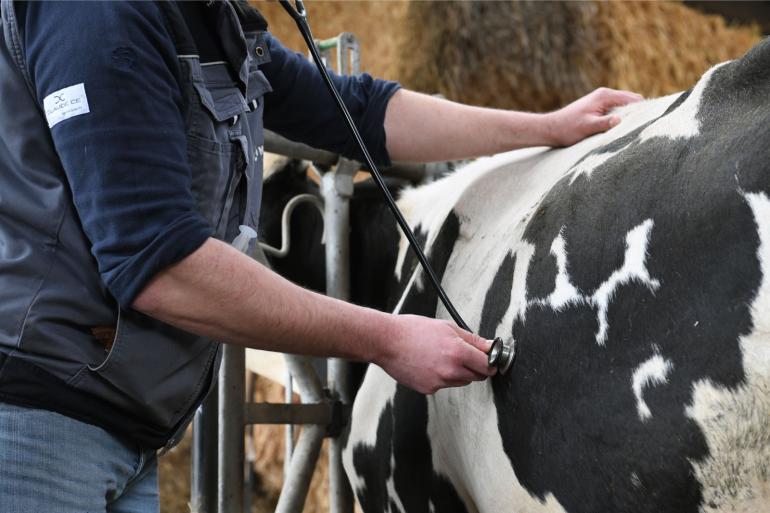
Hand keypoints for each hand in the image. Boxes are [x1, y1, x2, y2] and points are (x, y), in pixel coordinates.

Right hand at [377, 315, 496, 394]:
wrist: (386, 342)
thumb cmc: (413, 330)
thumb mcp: (447, 327)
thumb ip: (472, 339)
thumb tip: (489, 346)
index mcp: (458, 352)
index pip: (487, 366)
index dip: (491, 362)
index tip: (491, 360)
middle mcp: (451, 371)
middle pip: (477, 377)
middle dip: (476, 367)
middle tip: (465, 355)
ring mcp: (439, 382)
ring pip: (461, 381)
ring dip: (458, 372)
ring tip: (441, 357)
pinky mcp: (429, 389)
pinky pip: (444, 385)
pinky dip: (441, 377)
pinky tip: (429, 364)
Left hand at [545, 87, 643, 146]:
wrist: (551, 128)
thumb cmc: (568, 128)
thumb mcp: (587, 128)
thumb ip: (605, 123)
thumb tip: (621, 120)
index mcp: (605, 96)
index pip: (634, 99)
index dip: (644, 110)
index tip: (653, 122)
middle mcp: (605, 94)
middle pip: (632, 101)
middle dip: (639, 113)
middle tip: (647, 128)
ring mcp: (602, 100)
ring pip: (625, 106)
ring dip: (630, 116)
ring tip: (636, 130)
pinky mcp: (598, 107)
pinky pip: (617, 110)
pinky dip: (622, 118)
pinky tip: (623, 129)